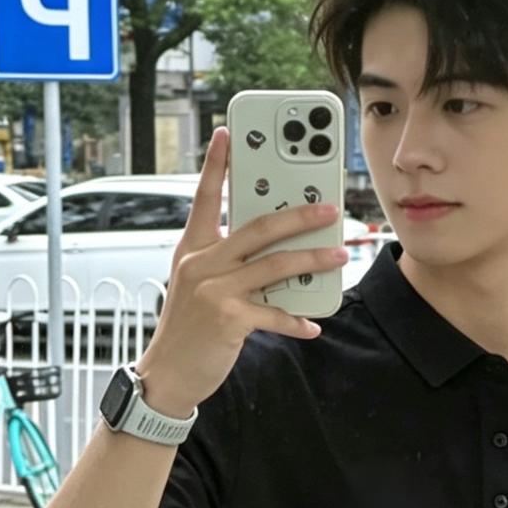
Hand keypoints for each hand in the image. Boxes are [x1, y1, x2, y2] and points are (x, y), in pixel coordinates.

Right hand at [138, 126, 348, 413]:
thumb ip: (230, 262)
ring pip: (274, 266)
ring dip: (312, 261)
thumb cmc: (188, 328)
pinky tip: (314, 323)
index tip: (229, 134)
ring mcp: (214, 290)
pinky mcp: (228, 319)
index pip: (205, 197)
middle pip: (258, 228)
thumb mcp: (199, 284)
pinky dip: (296, 320)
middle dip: (299, 215)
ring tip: (338, 255)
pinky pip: (274, 314)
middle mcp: (202, 262)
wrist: (168, 373)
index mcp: (193, 247)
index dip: (217, 165)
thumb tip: (277, 252)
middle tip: (329, 207)